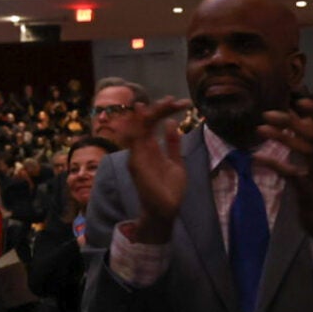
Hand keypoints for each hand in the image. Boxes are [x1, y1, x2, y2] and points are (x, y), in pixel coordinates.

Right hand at [121, 96, 193, 243]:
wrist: (165, 211)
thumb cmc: (169, 190)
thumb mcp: (176, 162)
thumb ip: (173, 144)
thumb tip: (171, 123)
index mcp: (150, 148)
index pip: (152, 124)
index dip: (162, 111)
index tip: (178, 103)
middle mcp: (141, 149)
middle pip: (145, 122)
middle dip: (159, 109)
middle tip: (173, 100)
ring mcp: (136, 155)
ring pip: (139, 127)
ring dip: (151, 113)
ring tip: (166, 103)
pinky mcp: (136, 162)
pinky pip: (134, 140)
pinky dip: (138, 125)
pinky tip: (144, 112)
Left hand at [256, 99, 312, 247]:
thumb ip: (309, 147)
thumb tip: (298, 124)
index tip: (301, 99)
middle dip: (292, 122)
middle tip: (267, 113)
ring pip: (305, 151)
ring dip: (282, 138)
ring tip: (260, 129)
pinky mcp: (310, 194)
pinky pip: (293, 175)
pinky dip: (276, 164)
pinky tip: (259, 157)